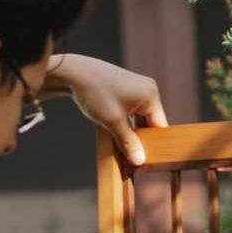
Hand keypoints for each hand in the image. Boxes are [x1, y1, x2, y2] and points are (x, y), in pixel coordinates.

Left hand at [43, 54, 167, 165]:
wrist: (73, 71)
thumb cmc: (95, 93)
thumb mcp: (112, 122)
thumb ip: (128, 143)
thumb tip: (140, 161)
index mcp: (151, 95)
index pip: (159, 126)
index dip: (151, 144)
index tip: (142, 159)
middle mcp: (148, 89)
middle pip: (150, 122)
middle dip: (140, 137)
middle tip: (130, 156)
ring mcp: (138, 87)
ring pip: (140, 117)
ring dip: (131, 130)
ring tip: (120, 143)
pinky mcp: (127, 87)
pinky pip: (132, 109)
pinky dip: (125, 121)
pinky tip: (115, 130)